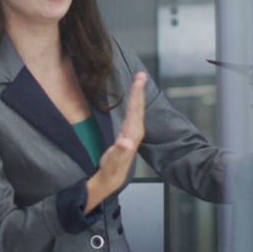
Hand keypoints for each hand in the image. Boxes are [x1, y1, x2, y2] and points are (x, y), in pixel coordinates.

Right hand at [86, 72, 146, 212]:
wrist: (112, 177)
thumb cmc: (111, 168)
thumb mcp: (114, 160)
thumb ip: (120, 151)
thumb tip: (125, 142)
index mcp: (133, 133)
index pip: (135, 109)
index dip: (136, 94)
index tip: (139, 80)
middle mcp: (136, 130)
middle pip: (138, 106)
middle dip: (139, 90)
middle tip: (141, 74)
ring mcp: (133, 131)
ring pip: (137, 109)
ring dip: (137, 95)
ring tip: (139, 82)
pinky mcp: (129, 132)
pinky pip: (133, 113)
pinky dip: (133, 103)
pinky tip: (132, 99)